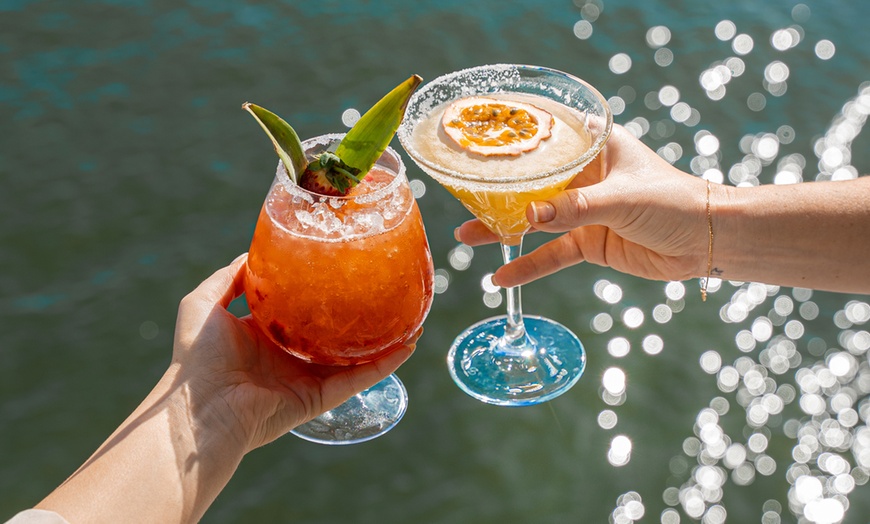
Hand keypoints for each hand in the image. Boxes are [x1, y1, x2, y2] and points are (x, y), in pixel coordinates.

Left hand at [172, 253, 418, 451]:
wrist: (201, 408)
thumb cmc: (197, 357)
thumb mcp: (204, 302)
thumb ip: (229, 277)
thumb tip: (254, 254)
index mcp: (264, 336)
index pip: (300, 310)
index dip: (322, 292)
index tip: (343, 270)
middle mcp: (289, 357)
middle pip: (333, 333)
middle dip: (360, 316)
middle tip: (385, 292)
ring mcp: (306, 379)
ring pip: (354, 357)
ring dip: (383, 341)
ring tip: (411, 319)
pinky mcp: (319, 398)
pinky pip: (357, 379)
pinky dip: (384, 365)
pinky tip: (406, 346)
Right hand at [456, 124, 710, 286]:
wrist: (705, 242)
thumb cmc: (674, 201)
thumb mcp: (621, 198)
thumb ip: (574, 208)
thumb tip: (528, 218)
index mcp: (595, 147)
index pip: (549, 134)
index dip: (516, 135)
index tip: (479, 138)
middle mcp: (584, 176)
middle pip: (533, 181)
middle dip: (499, 190)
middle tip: (462, 194)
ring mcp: (583, 211)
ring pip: (535, 220)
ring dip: (503, 229)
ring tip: (466, 236)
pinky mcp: (588, 242)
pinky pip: (551, 254)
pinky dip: (528, 265)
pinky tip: (502, 277)